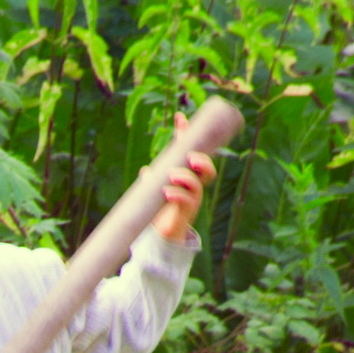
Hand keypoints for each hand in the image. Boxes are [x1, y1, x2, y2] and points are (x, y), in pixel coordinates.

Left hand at [154, 112, 214, 243]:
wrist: (163, 234)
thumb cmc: (161, 209)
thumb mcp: (154, 190)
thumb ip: (152, 179)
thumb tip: (146, 169)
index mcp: (186, 175)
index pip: (189, 151)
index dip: (186, 134)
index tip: (179, 118)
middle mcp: (193, 186)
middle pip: (207, 168)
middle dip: (202, 160)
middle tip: (190, 157)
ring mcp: (192, 199)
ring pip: (198, 184)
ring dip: (186, 177)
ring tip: (172, 175)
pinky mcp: (186, 212)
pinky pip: (187, 202)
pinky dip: (177, 195)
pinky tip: (166, 192)